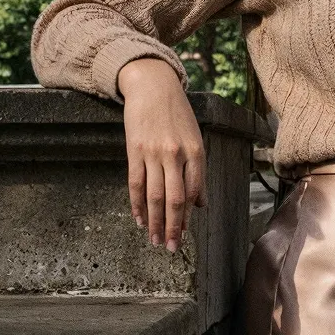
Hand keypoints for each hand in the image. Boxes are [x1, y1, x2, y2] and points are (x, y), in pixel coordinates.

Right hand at [118, 58, 205, 251]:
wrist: (152, 86)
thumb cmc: (178, 115)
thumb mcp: (196, 139)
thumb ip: (198, 172)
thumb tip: (200, 205)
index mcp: (195, 152)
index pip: (192, 192)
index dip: (188, 217)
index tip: (184, 235)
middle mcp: (175, 154)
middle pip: (174, 199)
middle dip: (173, 227)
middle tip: (171, 248)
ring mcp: (153, 153)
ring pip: (154, 195)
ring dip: (155, 222)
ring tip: (156, 241)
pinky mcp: (134, 151)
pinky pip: (135, 183)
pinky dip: (136, 205)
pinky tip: (139, 220)